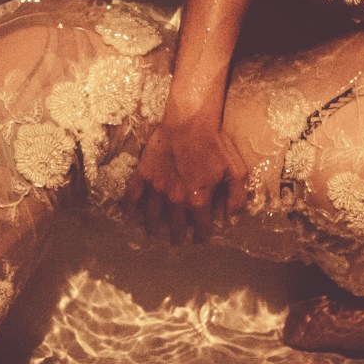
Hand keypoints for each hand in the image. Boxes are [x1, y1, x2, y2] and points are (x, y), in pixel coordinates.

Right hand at [124, 112, 247, 242]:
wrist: (190, 122)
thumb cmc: (215, 144)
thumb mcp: (236, 171)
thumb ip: (236, 199)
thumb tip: (231, 221)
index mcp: (199, 200)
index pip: (200, 227)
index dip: (201, 236)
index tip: (200, 240)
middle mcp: (176, 199)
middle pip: (174, 226)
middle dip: (176, 236)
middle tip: (176, 241)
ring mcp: (157, 188)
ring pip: (152, 216)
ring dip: (152, 228)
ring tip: (152, 235)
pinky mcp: (144, 175)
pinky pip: (132, 196)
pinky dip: (129, 207)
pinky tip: (127, 215)